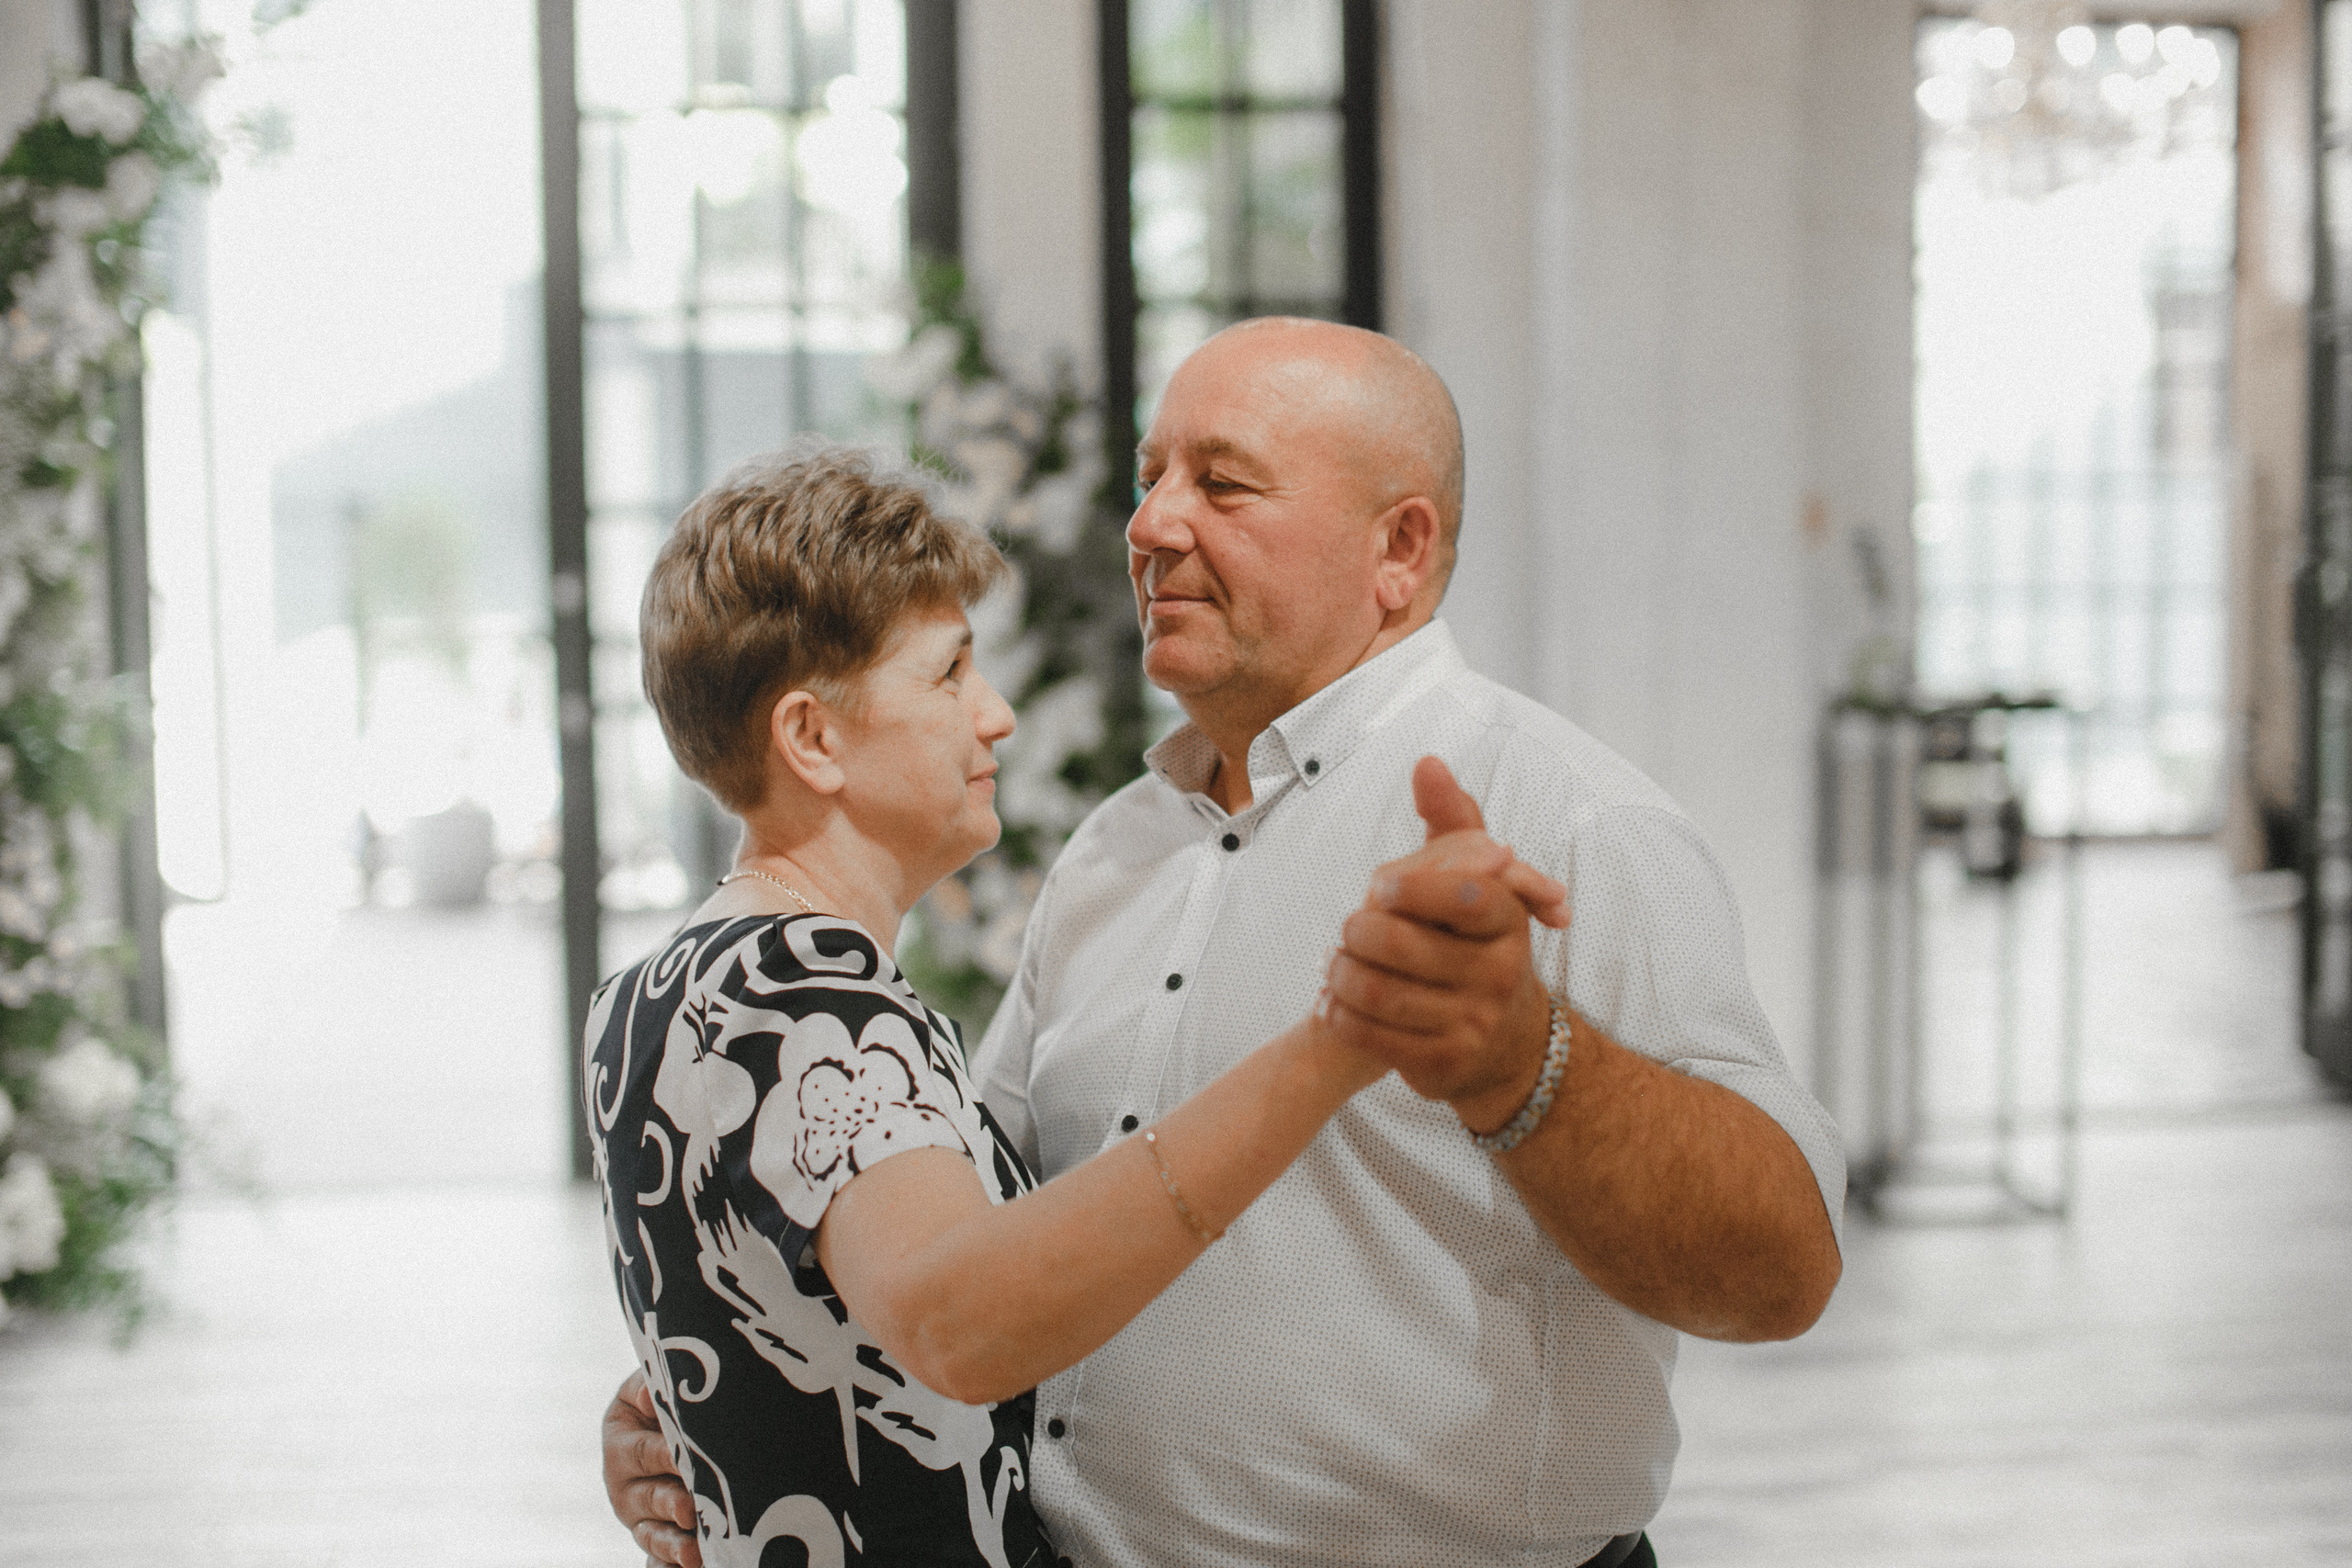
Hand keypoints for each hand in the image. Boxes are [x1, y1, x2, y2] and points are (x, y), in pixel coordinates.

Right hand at [603, 1370, 700, 1567]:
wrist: (686, 1426)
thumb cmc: (671, 1401)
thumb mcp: (653, 1390)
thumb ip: (650, 1388)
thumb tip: (650, 1394)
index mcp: (620, 1440)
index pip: (643, 1451)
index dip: (664, 1456)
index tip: (685, 1458)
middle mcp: (623, 1482)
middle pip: (648, 1496)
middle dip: (670, 1502)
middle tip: (690, 1508)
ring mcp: (639, 1515)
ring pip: (653, 1533)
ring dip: (673, 1543)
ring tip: (693, 1550)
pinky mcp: (657, 1538)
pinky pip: (660, 1556)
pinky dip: (673, 1562)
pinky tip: (694, 1564)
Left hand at [1321, 757, 1563, 1131]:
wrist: (1507, 1043)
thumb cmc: (1477, 943)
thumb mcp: (1477, 881)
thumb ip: (1452, 820)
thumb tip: (1426, 762)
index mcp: (1508, 920)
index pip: (1461, 893)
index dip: (1410, 887)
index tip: (1380, 888)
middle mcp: (1499, 973)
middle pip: (1402, 943)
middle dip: (1359, 931)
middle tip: (1347, 927)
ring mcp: (1473, 1022)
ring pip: (1379, 991)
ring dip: (1341, 973)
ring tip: (1333, 963)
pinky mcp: (1444, 1063)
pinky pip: (1372, 1035)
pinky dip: (1340, 1014)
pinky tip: (1333, 1001)